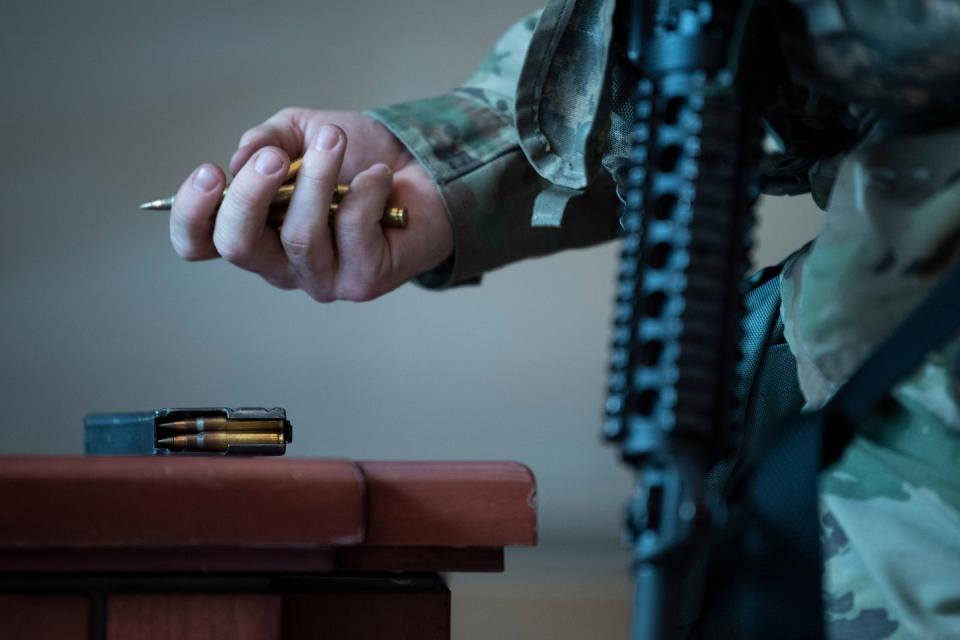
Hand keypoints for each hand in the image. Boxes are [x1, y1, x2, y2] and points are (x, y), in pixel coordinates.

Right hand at [169, 108, 452, 300]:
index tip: (212, 172)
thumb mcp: (303, 133)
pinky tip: (380, 177)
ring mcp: (321, 278)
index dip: (191, 214)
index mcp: (254, 230)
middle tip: (275, 157)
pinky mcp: (363, 280)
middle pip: (238, 247)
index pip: (199, 242)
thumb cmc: (357, 159)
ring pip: (299, 236)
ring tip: (334, 141)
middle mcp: (281, 264)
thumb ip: (267, 139)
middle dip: (251, 194)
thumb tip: (244, 158)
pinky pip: (352, 230)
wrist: (425, 172)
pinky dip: (365, 190)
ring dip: (316, 178)